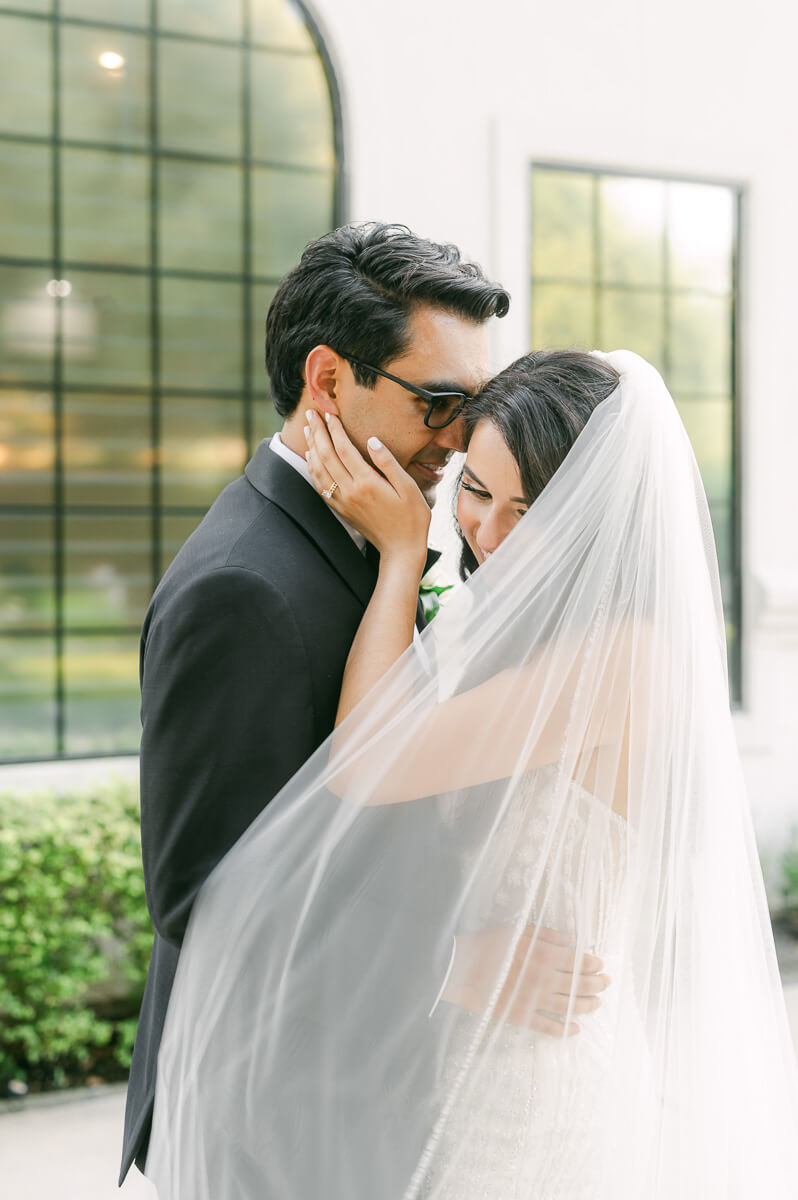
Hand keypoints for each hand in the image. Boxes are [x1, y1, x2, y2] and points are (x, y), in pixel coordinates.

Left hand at [304, 410, 430, 570]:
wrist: (401, 550)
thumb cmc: (412, 518)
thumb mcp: (408, 487)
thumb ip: (388, 463)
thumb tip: (371, 440)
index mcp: (367, 482)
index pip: (343, 449)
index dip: (334, 429)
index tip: (329, 414)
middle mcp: (350, 491)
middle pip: (326, 456)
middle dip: (316, 432)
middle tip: (310, 413)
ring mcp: (343, 502)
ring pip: (319, 470)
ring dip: (311, 448)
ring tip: (307, 430)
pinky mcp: (341, 510)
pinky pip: (320, 486)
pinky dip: (312, 469)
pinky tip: (311, 458)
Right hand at [442, 925, 609, 1035]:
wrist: (461, 969)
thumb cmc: (488, 945)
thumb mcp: (518, 931)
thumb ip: (547, 934)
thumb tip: (572, 939)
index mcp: (543, 955)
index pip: (578, 961)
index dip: (593, 964)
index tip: (602, 964)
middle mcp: (544, 978)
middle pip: (579, 984)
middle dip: (597, 984)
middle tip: (607, 983)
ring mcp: (534, 1000)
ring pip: (569, 1006)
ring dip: (587, 1005)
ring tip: (598, 1003)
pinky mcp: (522, 1016)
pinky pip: (548, 1026)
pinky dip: (564, 1030)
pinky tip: (575, 1030)